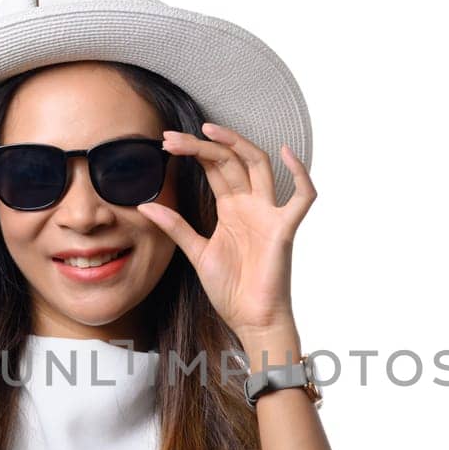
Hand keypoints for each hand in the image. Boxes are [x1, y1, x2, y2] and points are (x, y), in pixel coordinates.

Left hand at [137, 122, 316, 339]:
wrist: (250, 320)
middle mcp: (251, 205)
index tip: (165, 144)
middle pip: (230, 161)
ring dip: (236, 144)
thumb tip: (145, 206)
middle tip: (171, 137)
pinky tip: (287, 153)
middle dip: (202, 145)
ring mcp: (268, 214)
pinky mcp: (284, 229)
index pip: (214, 168)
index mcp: (231, 209)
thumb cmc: (230, 290)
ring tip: (208, 129)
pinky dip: (301, 174)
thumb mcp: (197, 253)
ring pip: (259, 165)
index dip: (192, 152)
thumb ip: (176, 227)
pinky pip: (303, 198)